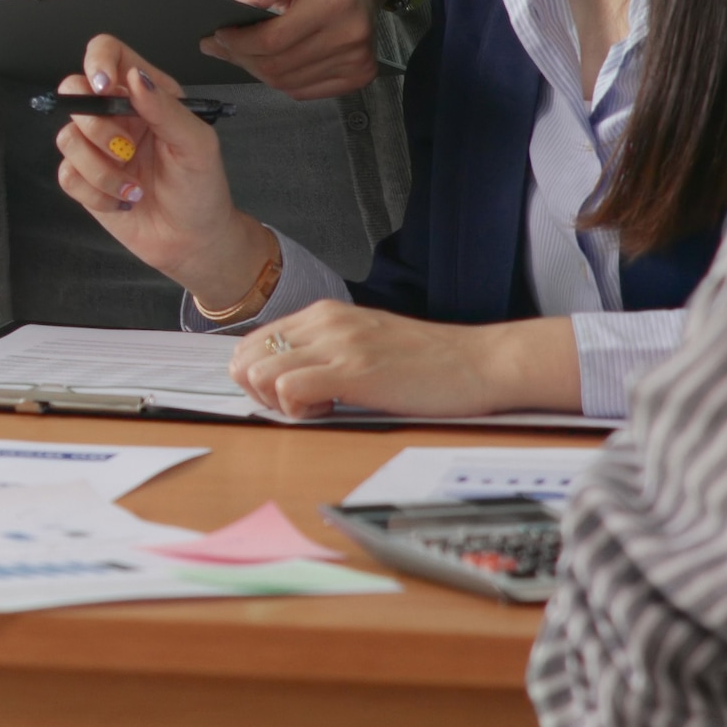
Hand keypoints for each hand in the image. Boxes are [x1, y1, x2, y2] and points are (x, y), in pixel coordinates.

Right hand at [45, 34, 278, 311]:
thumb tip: (133, 77)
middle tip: (123, 150)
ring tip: (133, 189)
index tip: (101, 86)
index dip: (97, 60)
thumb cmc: (202, 189)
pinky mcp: (85, 179)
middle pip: (74, 90)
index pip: (108, 53)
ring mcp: (97, 147)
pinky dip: (95, 192)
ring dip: (101, 170)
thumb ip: (166, 108)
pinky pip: (67, 174)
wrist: (193, 242)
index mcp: (146, 95)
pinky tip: (122, 202)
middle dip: (95, 125)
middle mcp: (116, 115)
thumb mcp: (196, 145)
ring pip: (68, 138)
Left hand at [204, 0, 405, 100]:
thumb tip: (242, 2)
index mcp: (334, 2)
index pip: (273, 39)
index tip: (218, 35)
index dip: (239, 42)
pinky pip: (305, 91)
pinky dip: (282, 81)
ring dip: (259, 72)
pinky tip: (273, 63)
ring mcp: (358, 59)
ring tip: (244, 54)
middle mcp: (351, 35)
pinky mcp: (360, 74)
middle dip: (243, 59)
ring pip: (288, 83)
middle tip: (223, 47)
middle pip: (278, 66)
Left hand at [230, 305, 574, 422]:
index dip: (257, 377)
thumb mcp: (366, 345)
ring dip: (277, 401)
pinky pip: (289, 387)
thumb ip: (326, 353)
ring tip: (315, 409)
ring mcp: (338, 344)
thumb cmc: (428, 363)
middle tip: (297, 407)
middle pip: (247, 357)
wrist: (479, 363)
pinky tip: (327, 412)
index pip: (253, 342)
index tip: (286, 396)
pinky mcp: (354, 371)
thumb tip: (286, 380)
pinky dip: (296, 409)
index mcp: (324, 315)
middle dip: (259, 391)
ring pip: (260, 371)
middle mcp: (324, 322)